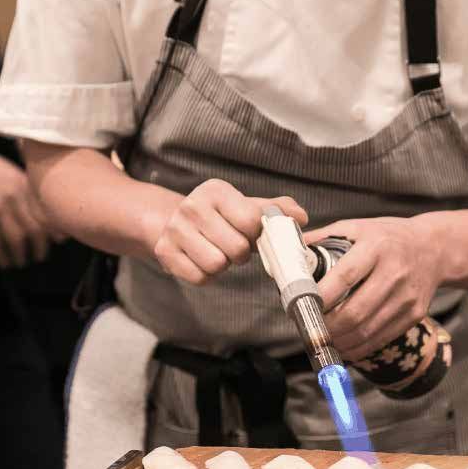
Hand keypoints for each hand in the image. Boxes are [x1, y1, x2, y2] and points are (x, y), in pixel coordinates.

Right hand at [0, 148, 55, 267]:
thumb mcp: (11, 173)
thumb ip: (28, 191)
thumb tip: (48, 212)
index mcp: (24, 186)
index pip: (46, 213)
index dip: (55, 230)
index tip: (59, 241)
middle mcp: (14, 198)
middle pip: (35, 229)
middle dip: (40, 247)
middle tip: (40, 256)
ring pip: (16, 239)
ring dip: (21, 255)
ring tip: (22, 262)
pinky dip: (0, 256)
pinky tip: (4, 263)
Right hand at [154, 178, 307, 284]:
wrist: (177, 222)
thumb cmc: (221, 217)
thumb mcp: (248, 207)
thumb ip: (277, 211)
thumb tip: (302, 217)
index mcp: (216, 191)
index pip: (252, 221)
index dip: (257, 234)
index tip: (250, 232)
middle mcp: (192, 206)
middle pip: (236, 248)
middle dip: (240, 253)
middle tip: (233, 246)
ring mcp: (175, 229)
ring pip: (217, 265)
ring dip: (223, 265)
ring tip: (218, 252)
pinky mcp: (165, 252)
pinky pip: (200, 278)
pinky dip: (207, 275)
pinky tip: (203, 261)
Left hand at [303, 216, 441, 361]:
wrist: (433, 249)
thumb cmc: (388, 237)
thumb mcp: (357, 227)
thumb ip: (322, 238)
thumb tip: (288, 252)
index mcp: (377, 246)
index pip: (345, 277)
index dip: (321, 297)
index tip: (301, 306)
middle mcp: (395, 272)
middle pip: (355, 312)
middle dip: (326, 327)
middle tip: (309, 329)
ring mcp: (407, 296)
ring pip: (366, 331)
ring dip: (339, 342)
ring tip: (322, 341)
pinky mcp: (414, 314)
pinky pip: (381, 338)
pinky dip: (358, 348)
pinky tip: (343, 346)